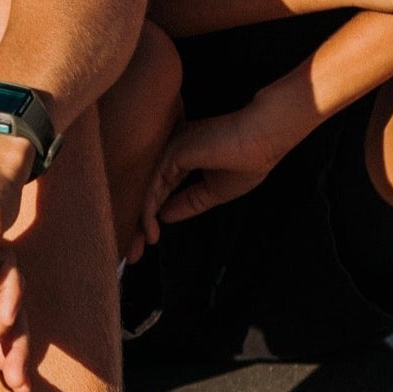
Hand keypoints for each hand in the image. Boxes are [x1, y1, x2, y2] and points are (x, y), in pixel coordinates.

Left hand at [135, 108, 283, 253]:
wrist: (260, 141)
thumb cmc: (245, 163)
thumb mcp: (214, 191)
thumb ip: (189, 202)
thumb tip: (164, 217)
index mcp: (178, 157)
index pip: (157, 188)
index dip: (150, 213)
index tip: (147, 239)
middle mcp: (167, 152)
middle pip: (145, 190)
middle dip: (136, 221)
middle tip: (131, 250)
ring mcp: (166, 151)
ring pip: (145, 190)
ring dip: (139, 221)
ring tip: (136, 248)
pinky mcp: (169, 153)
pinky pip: (152, 186)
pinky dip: (147, 210)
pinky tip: (150, 231)